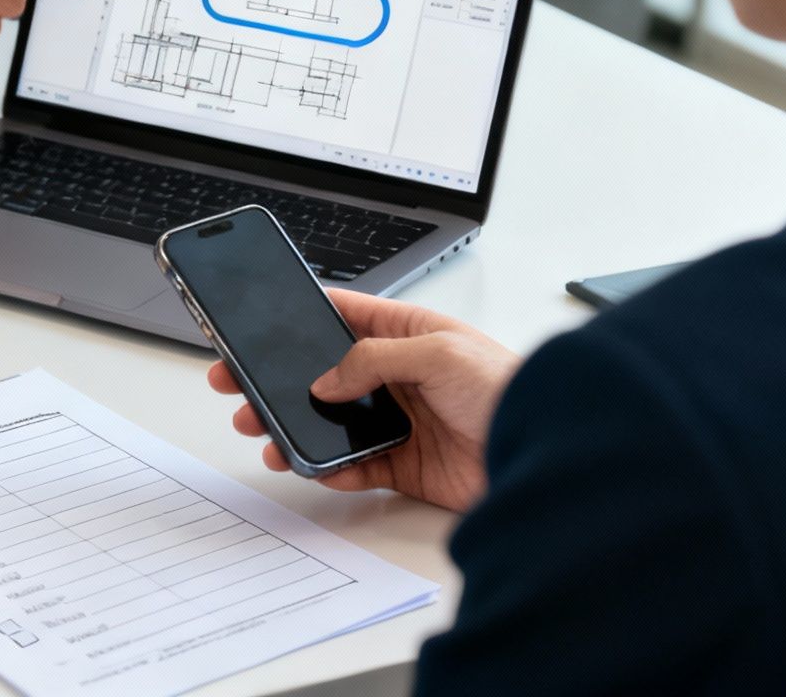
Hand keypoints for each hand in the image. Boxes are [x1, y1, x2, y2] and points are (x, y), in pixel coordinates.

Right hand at [207, 291, 519, 512]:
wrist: (547, 454)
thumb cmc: (510, 389)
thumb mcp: (438, 352)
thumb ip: (374, 359)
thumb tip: (328, 377)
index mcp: (409, 334)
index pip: (344, 316)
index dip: (300, 317)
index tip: (258, 322)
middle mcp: (400, 376)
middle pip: (324, 374)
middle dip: (278, 378)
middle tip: (238, 383)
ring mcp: (400, 421)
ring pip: (330, 422)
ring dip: (293, 427)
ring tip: (262, 431)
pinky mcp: (405, 464)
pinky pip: (354, 466)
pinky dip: (330, 469)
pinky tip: (313, 465)